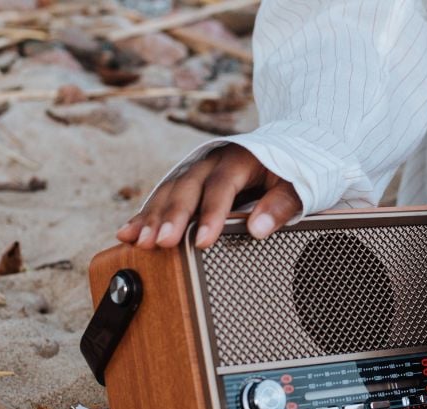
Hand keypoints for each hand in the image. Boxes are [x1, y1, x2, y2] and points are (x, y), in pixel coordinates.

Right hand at [116, 144, 301, 248]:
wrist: (283, 149)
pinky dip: (145, 216)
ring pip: (169, 192)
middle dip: (171, 217)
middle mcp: (211, 161)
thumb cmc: (291, 171)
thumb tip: (257, 228)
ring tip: (141, 242)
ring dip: (153, 218)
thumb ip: (280, 206)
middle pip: (186, 188)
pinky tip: (128, 233)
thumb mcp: (297, 186)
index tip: (203, 241)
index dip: (210, 215)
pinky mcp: (187, 182)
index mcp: (238, 159)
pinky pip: (163, 198)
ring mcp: (195, 170)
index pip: (221, 188)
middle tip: (160, 242)